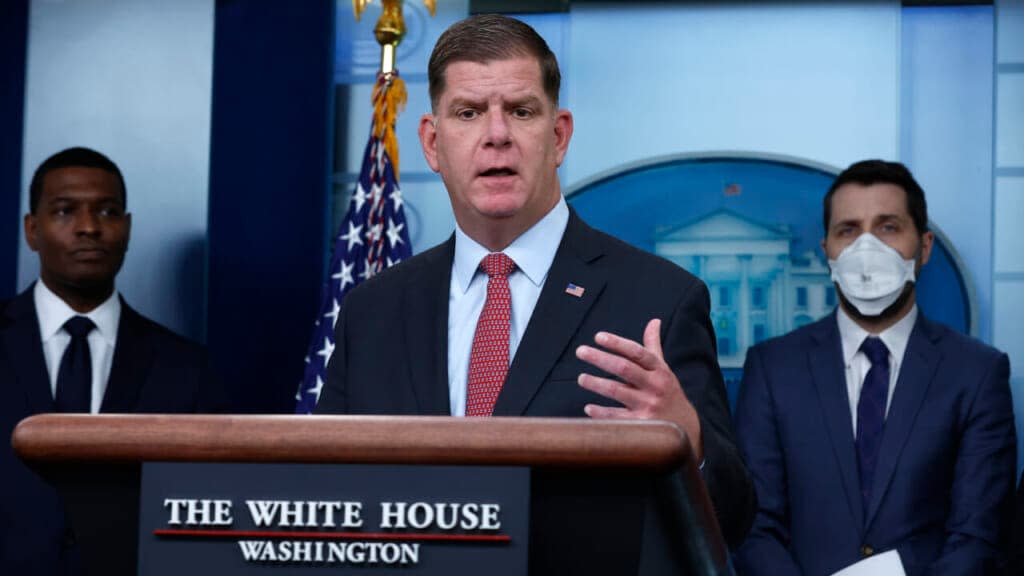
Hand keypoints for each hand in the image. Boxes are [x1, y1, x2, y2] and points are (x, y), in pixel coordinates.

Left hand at [575, 318, 703, 460]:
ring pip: (617, 391)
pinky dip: (601, 413)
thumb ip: (654, 346)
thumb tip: (654, 321)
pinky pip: (617, 418)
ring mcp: (648, 405)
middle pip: (624, 368)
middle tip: (580, 351)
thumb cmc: (667, 392)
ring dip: (596, 384)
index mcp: (659, 370)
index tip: (598, 336)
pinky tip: (588, 408)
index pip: (637, 352)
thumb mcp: (664, 369)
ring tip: (581, 378)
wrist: (685, 428)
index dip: (617, 343)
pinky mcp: (642, 425)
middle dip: (601, 358)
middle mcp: (655, 385)